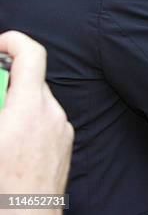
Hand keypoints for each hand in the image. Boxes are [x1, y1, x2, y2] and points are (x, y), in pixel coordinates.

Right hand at [0, 31, 73, 199]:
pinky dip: (28, 122)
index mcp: (29, 106)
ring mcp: (62, 129)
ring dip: (15, 106)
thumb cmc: (2, 182)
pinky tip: (13, 145)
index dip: (12, 41)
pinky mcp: (65, 143)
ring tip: (1, 131)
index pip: (31, 54)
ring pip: (36, 102)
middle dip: (5, 84)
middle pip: (30, 80)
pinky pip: (46, 121)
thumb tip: (1, 87)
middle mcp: (51, 113)